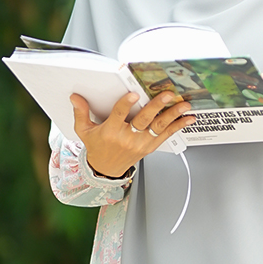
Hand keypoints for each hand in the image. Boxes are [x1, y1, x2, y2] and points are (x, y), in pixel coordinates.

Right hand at [71, 91, 194, 177]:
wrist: (105, 170)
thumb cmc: (97, 147)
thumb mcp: (84, 131)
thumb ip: (81, 112)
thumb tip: (75, 97)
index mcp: (110, 132)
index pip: (119, 115)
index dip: (126, 104)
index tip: (133, 94)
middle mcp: (127, 138)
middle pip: (144, 120)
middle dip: (157, 106)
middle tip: (167, 95)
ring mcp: (140, 144)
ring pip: (158, 128)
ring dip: (173, 115)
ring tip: (184, 105)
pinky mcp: (149, 147)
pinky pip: (165, 135)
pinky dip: (177, 126)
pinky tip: (187, 118)